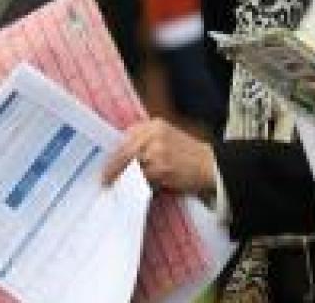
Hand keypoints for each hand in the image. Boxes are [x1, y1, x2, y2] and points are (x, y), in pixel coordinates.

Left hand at [102, 119, 216, 194]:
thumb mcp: (166, 137)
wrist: (210, 164)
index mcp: (154, 124)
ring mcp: (158, 150)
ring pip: (131, 166)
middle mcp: (154, 134)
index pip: (126, 137)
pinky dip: (134, 184)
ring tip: (114, 185)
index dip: (113, 152)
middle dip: (112, 167)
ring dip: (121, 177)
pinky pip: (141, 178)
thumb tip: (120, 157)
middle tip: (104, 178)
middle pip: (124, 151)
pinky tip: (129, 189)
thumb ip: (146, 141)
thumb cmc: (187, 154)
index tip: (105, 163)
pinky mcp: (162, 168)